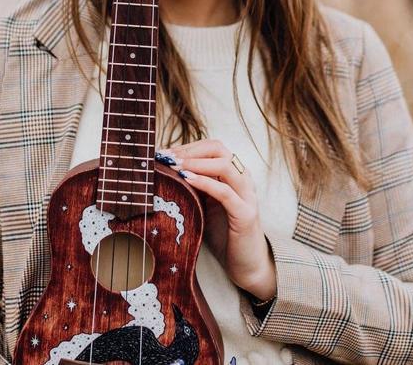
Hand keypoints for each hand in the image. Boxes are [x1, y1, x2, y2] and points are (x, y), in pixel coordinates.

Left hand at [156, 139, 276, 300]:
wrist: (246, 266)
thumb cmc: (224, 234)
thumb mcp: (206, 204)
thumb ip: (195, 187)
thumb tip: (166, 171)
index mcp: (234, 174)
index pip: (213, 147)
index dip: (189, 146)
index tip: (165, 152)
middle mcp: (243, 180)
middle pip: (219, 150)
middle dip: (191, 150)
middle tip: (168, 157)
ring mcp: (247, 196)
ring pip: (225, 165)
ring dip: (196, 163)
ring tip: (175, 166)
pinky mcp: (245, 215)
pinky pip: (225, 192)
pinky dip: (205, 182)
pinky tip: (187, 180)